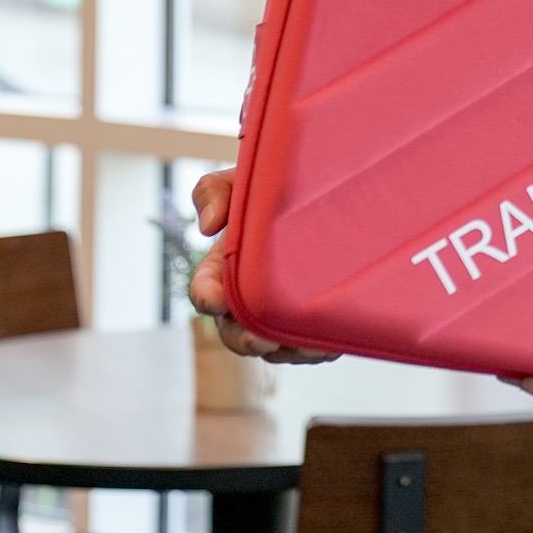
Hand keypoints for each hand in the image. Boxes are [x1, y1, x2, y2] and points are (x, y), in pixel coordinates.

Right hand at [188, 169, 337, 364]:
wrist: (324, 193)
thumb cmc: (273, 189)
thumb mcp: (241, 182)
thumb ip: (215, 192)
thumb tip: (208, 226)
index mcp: (222, 271)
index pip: (204, 293)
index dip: (207, 298)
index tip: (218, 298)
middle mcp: (246, 301)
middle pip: (234, 334)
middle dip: (244, 340)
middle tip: (263, 339)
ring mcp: (277, 317)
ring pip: (274, 349)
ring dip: (285, 350)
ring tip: (304, 343)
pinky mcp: (309, 326)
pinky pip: (309, 349)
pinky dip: (316, 350)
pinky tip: (328, 341)